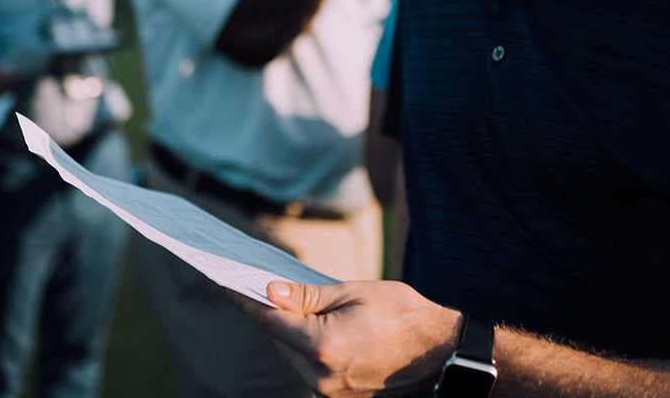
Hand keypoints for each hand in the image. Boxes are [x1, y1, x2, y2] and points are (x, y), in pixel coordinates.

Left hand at [232, 280, 459, 397]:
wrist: (441, 350)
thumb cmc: (402, 313)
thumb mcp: (353, 292)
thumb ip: (307, 295)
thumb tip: (270, 291)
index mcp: (324, 346)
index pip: (270, 321)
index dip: (247, 299)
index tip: (228, 283)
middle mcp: (321, 377)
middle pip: (275, 340)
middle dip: (266, 312)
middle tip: (255, 285)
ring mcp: (329, 392)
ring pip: (289, 355)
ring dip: (284, 330)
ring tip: (285, 302)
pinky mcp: (337, 397)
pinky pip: (306, 367)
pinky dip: (301, 346)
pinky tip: (306, 325)